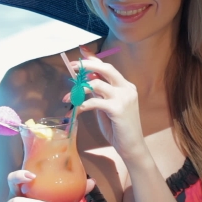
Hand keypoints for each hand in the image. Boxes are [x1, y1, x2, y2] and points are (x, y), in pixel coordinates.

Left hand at [63, 46, 146, 161]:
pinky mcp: (118, 109)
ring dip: (79, 89)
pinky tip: (76, 111)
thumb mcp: (108, 106)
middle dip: (87, 65)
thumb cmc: (118, 128)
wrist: (132, 146)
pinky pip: (94, 102)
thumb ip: (100, 93)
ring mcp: (124, 98)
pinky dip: (81, 105)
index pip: (108, 68)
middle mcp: (127, 88)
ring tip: (68, 97)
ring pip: (97, 83)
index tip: (80, 55)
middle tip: (72, 67)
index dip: (93, 60)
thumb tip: (86, 81)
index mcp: (126, 86)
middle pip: (105, 69)